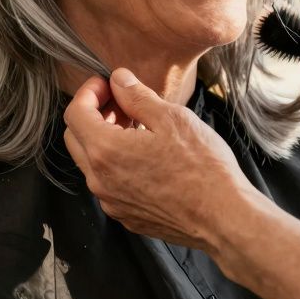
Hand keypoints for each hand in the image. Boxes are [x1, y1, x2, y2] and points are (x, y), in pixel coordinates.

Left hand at [62, 69, 256, 252]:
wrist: (224, 219)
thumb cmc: (203, 168)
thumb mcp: (172, 118)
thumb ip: (137, 96)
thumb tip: (118, 79)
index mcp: (106, 152)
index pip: (74, 114)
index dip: (88, 92)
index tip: (108, 85)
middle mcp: (100, 181)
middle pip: (76, 138)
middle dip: (92, 114)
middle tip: (122, 103)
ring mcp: (111, 202)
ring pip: (91, 162)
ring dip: (104, 139)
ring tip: (137, 127)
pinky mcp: (126, 216)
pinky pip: (108, 184)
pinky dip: (116, 163)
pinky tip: (145, 155)